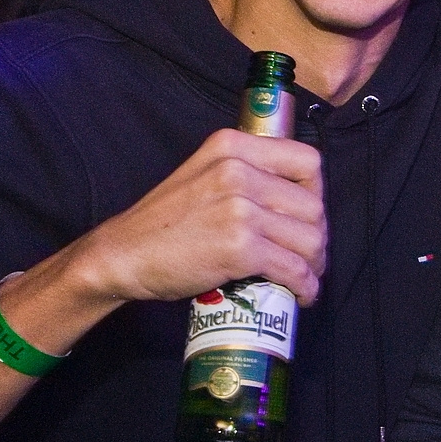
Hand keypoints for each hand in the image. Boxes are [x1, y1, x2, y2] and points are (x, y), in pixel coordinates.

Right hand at [68, 128, 327, 305]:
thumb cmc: (164, 222)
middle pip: (313, 205)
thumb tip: (295, 199)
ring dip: (314, 264)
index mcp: (233, 146)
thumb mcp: (204, 175)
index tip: (307, 216)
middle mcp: (239, 170)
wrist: (123, 254)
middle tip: (307, 256)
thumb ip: (245, 173)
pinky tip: (300, 294)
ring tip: (304, 276)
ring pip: (310, 239)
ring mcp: (240, 208)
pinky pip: (293, 269)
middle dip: (317, 236)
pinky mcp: (240, 247)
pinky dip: (305, 287)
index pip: (308, 162)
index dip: (317, 193)